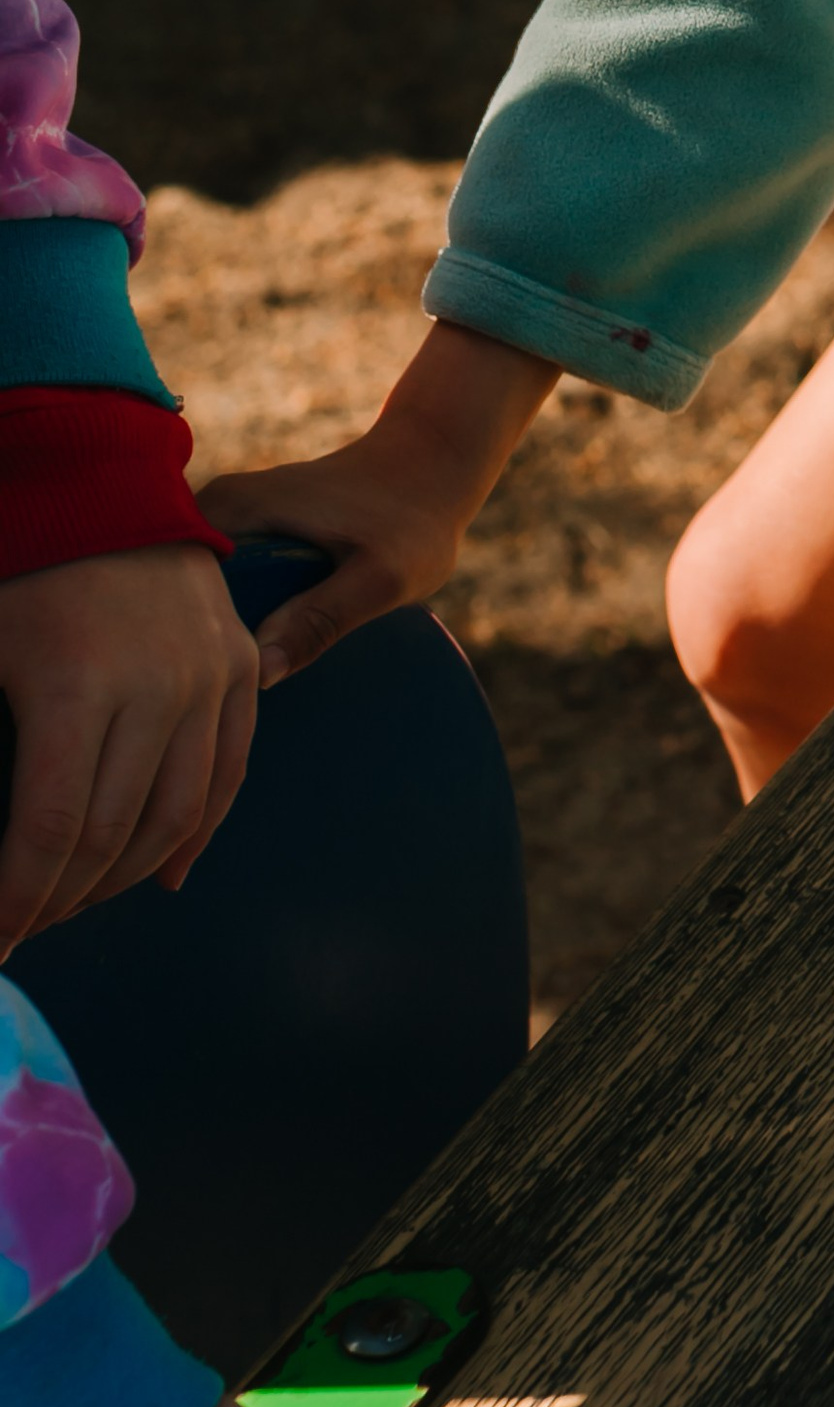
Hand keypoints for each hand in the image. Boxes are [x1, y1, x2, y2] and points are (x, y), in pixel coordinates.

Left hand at [0, 549, 257, 950]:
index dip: (16, 902)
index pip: (48, 832)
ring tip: (73, 903)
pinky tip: (163, 878)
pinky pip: (228, 771)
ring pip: (175, 816)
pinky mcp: (239, 666)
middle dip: (57, 899)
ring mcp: (210, 677)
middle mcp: (156, 689)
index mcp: (75, 687)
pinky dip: (197, 833)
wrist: (97, 480)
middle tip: (22, 926)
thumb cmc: (17, 569)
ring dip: (120, 877)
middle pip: (109, 835)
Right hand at [195, 323, 556, 687]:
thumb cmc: (412, 520)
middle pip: (164, 594)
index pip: (159, 583)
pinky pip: (214, 592)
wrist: (431, 467)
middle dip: (169, 647)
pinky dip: (219, 627)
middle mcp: (214, 511)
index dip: (157, 639)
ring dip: (194, 641)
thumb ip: (322, 618)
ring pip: (188, 597)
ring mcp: (225, 524)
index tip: (168, 689)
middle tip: (183, 705)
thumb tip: (260, 671)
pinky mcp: (242, 539)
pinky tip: (229, 670)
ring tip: (199, 697)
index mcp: (231, 510)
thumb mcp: (379, 576)